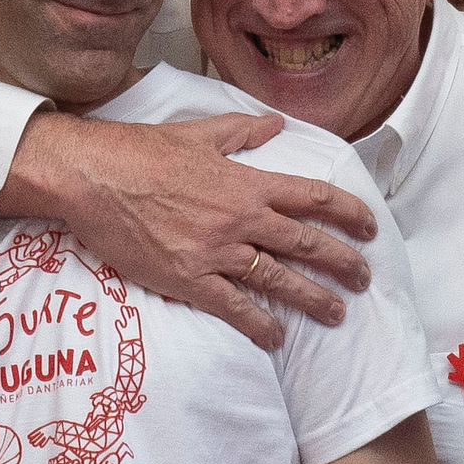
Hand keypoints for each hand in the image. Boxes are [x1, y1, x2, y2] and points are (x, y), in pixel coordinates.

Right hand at [24, 112, 378, 348]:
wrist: (93, 177)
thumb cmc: (140, 151)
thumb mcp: (198, 133)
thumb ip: (242, 132)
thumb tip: (276, 124)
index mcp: (246, 182)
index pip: (313, 197)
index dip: (348, 212)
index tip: (370, 227)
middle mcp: (241, 218)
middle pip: (306, 244)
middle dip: (343, 262)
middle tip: (364, 278)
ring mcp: (217, 252)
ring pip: (279, 280)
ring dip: (313, 299)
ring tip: (336, 314)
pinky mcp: (190, 279)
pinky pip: (235, 308)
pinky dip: (260, 325)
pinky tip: (276, 338)